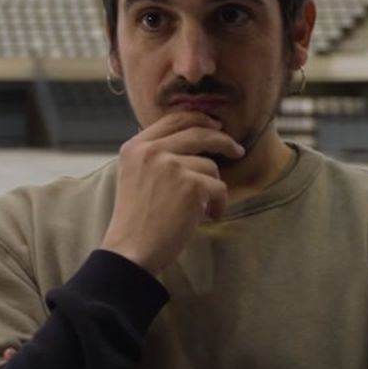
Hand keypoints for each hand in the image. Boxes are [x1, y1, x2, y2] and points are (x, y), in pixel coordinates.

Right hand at [100, 111, 242, 275]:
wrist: (131, 249)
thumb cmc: (136, 219)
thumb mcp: (135, 175)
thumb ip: (155, 156)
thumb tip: (192, 140)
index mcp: (135, 147)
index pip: (173, 119)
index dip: (199, 119)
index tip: (215, 126)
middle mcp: (151, 151)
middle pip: (199, 132)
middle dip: (223, 139)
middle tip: (237, 150)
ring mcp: (171, 166)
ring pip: (210, 165)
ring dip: (213, 187)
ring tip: (202, 207)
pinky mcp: (190, 185)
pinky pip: (219, 188)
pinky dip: (218, 205)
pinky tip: (206, 216)